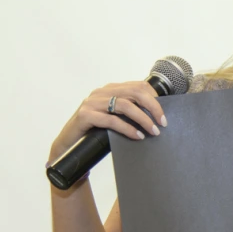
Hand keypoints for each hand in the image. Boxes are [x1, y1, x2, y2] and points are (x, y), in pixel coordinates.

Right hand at [49, 81, 166, 164]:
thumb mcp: (114, 119)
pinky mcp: (85, 115)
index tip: (164, 114)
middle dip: (153, 107)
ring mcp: (92, 102)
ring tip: (153, 132)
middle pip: (135, 93)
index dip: (154, 98)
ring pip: (125, 105)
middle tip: (163, 123)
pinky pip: (112, 120)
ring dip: (143, 119)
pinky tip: (137, 136)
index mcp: (110, 89)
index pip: (138, 86)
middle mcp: (101, 92)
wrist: (68, 145)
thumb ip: (128, 113)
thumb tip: (155, 118)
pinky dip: (127, 128)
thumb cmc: (94, 132)